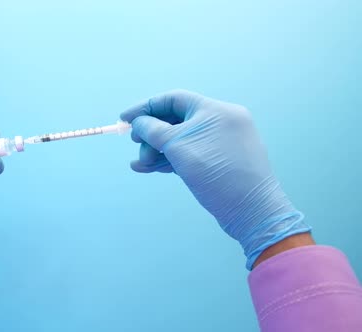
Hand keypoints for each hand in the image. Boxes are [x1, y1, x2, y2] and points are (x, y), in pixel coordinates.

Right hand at [120, 90, 310, 268]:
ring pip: (180, 140)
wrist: (252, 211)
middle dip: (151, 135)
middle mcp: (220, 121)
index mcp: (215, 110)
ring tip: (140, 166)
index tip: (125, 120)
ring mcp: (221, 142)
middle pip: (175, 120)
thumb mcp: (179, 147)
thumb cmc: (217, 174)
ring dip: (157, 151)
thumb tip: (139, 123)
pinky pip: (189, 153)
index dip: (145, 108)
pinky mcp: (219, 161)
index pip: (173, 99)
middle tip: (136, 148)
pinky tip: (150, 169)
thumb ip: (154, 130)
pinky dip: (170, 160)